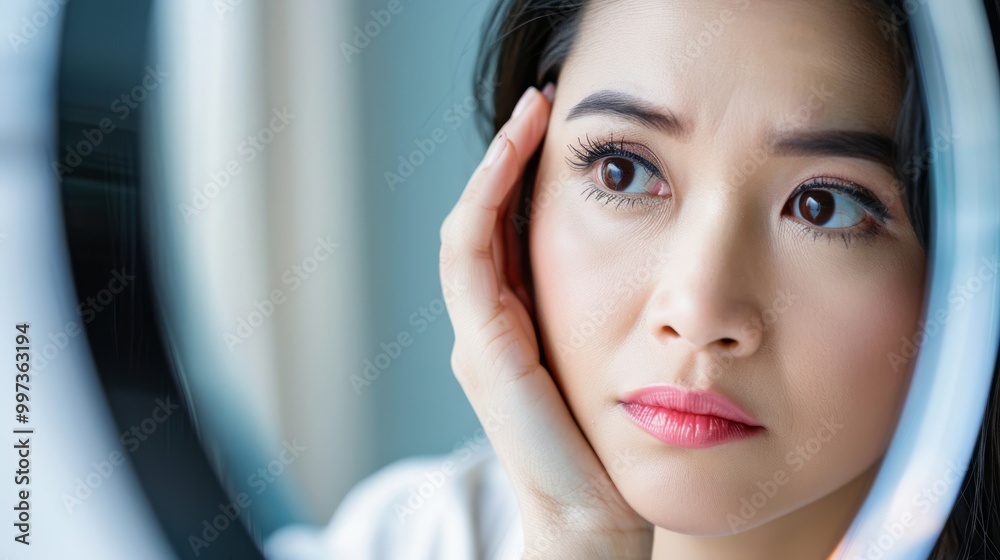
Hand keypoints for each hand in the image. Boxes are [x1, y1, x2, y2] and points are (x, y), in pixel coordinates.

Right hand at [439, 84, 652, 559]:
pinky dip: (486, 200)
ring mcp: (479, 336)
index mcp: (514, 327)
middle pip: (481, 219)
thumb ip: (598, 313)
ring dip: (496, 166)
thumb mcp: (606, 362)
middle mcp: (486, 325)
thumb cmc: (606, 449)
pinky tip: (516, 159)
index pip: (502, 231)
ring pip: (470, 227)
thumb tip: (638, 256)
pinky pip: (472, 255)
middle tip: (540, 103)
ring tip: (530, 116)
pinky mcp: (486, 348)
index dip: (519, 173)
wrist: (591, 519)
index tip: (554, 124)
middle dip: (506, 156)